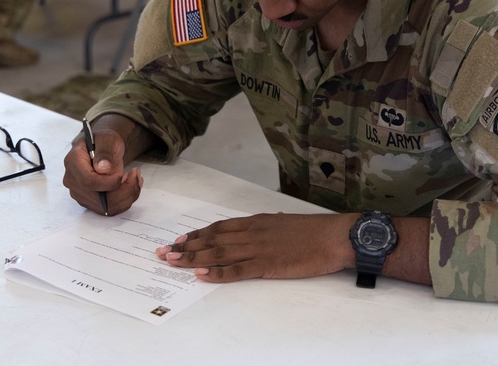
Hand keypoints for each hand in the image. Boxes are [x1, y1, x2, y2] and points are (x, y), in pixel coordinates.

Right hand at [62, 125, 142, 215]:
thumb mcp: (107, 139)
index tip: (123, 175)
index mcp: (73, 162)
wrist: (103, 149)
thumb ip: (105, 151)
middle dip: (123, 190)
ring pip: (106, 207)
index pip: (87, 181)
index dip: (108, 183)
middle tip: (136, 174)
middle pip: (98, 198)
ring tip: (136, 179)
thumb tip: (102, 168)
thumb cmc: (103, 142)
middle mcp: (72, 181)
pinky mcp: (90, 202)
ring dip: (127, 196)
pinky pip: (110, 209)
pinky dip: (125, 200)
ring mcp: (80, 194)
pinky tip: (131, 186)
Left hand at [156, 213, 354, 281]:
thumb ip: (266, 227)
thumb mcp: (284, 224)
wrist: (334, 236)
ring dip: (193, 258)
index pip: (218, 228)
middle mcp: (252, 233)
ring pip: (219, 253)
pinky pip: (238, 270)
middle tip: (163, 252)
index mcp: (256, 222)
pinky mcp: (268, 265)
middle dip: (185, 247)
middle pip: (212, 240)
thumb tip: (256, 228)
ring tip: (173, 261)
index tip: (179, 240)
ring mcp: (258, 249)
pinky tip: (202, 276)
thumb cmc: (313, 231)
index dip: (197, 234)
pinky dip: (218, 273)